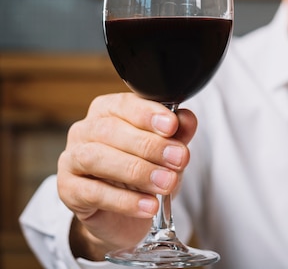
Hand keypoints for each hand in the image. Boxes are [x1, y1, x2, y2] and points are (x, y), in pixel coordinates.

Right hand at [57, 93, 197, 259]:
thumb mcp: (166, 152)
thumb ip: (177, 134)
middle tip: (178, 159)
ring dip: (138, 171)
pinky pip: (94, 192)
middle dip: (150, 145)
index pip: (125, 104)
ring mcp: (71, 159)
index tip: (172, 126)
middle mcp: (85, 130)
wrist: (123, 216)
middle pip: (110, 130)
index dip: (149, 114)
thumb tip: (187, 119)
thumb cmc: (143, 173)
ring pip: (97, 158)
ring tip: (166, 183)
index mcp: (108, 111)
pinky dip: (125, 200)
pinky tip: (149, 205)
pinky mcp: (68, 190)